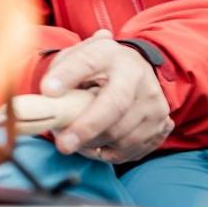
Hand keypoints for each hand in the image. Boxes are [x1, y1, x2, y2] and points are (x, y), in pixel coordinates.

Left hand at [40, 29, 173, 163]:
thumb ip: (61, 71)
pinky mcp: (159, 123)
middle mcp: (137, 76)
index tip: (48, 90)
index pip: (87, 62)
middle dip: (87, 127)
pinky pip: (131, 149)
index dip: (66, 76)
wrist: (136, 69)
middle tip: (63, 144)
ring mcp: (152, 101)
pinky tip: (93, 146)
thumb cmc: (96, 67)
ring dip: (93, 144)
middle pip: (114, 105)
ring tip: (73, 141)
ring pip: (122, 134)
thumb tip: (50, 93)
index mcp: (110, 54)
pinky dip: (108, 152)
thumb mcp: (77, 57)